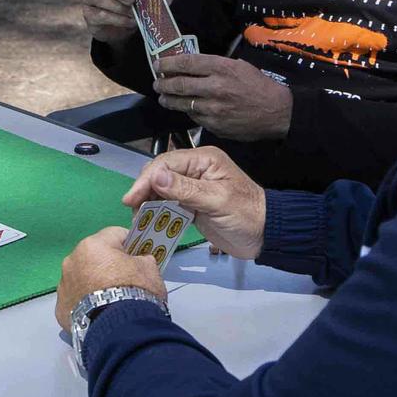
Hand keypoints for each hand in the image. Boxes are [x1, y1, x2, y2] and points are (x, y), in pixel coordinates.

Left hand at [55, 227, 166, 334]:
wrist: (120, 329)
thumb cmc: (135, 292)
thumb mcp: (150, 270)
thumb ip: (141, 260)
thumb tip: (138, 262)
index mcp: (93, 246)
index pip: (114, 235)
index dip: (129, 244)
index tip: (138, 256)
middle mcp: (72, 262)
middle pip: (94, 257)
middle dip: (108, 266)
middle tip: (125, 281)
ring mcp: (63, 286)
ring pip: (81, 279)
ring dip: (93, 285)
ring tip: (111, 301)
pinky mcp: (61, 309)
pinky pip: (76, 301)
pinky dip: (86, 304)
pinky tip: (99, 314)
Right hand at [127, 146, 265, 258]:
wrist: (265, 236)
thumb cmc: (246, 215)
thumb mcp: (217, 201)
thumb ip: (185, 189)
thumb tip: (155, 176)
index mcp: (203, 160)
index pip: (166, 163)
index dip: (146, 179)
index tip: (131, 199)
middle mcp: (195, 169)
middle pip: (160, 174)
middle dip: (144, 190)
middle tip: (132, 210)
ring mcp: (192, 187)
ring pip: (160, 189)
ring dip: (148, 202)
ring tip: (138, 218)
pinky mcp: (191, 204)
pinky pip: (167, 203)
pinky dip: (156, 212)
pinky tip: (148, 221)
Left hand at [153, 53, 292, 140]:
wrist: (277, 113)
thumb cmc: (259, 87)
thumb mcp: (239, 66)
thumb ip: (215, 66)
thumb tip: (191, 66)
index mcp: (222, 68)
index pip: (186, 63)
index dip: (168, 63)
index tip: (158, 64)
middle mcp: (215, 88)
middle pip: (179, 84)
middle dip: (163, 83)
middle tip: (157, 83)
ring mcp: (214, 109)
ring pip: (182, 104)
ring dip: (169, 100)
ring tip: (163, 97)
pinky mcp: (215, 125)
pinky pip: (194, 117)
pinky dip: (187, 112)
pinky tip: (185, 109)